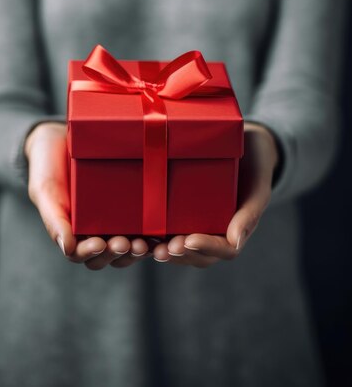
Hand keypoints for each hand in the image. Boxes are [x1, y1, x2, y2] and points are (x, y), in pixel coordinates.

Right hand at [25, 122, 151, 268]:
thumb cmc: (48, 166)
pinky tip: (160, 233)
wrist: (61, 137)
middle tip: (124, 244)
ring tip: (143, 243)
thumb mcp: (45, 190)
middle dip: (116, 254)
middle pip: (108, 255)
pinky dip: (152, 234)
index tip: (98, 244)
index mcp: (72, 232)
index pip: (81, 253)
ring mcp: (116, 218)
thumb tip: (67, 248)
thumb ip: (53, 219)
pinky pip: (145, 225)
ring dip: (135, 250)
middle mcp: (95, 230)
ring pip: (128, 246)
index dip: (90, 253)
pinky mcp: (133, 204)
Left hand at [151, 122, 279, 266]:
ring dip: (165, 251)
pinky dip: (154, 236)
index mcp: (237, 228)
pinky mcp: (179, 209)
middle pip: (198, 254)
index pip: (224, 249)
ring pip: (181, 247)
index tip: (188, 239)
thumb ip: (249, 212)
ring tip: (148, 247)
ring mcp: (197, 221)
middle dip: (180, 254)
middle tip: (163, 249)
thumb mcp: (258, 184)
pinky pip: (167, 228)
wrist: (247, 141)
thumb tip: (235, 242)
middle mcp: (215, 230)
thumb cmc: (256, 162)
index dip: (206, 247)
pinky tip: (138, 233)